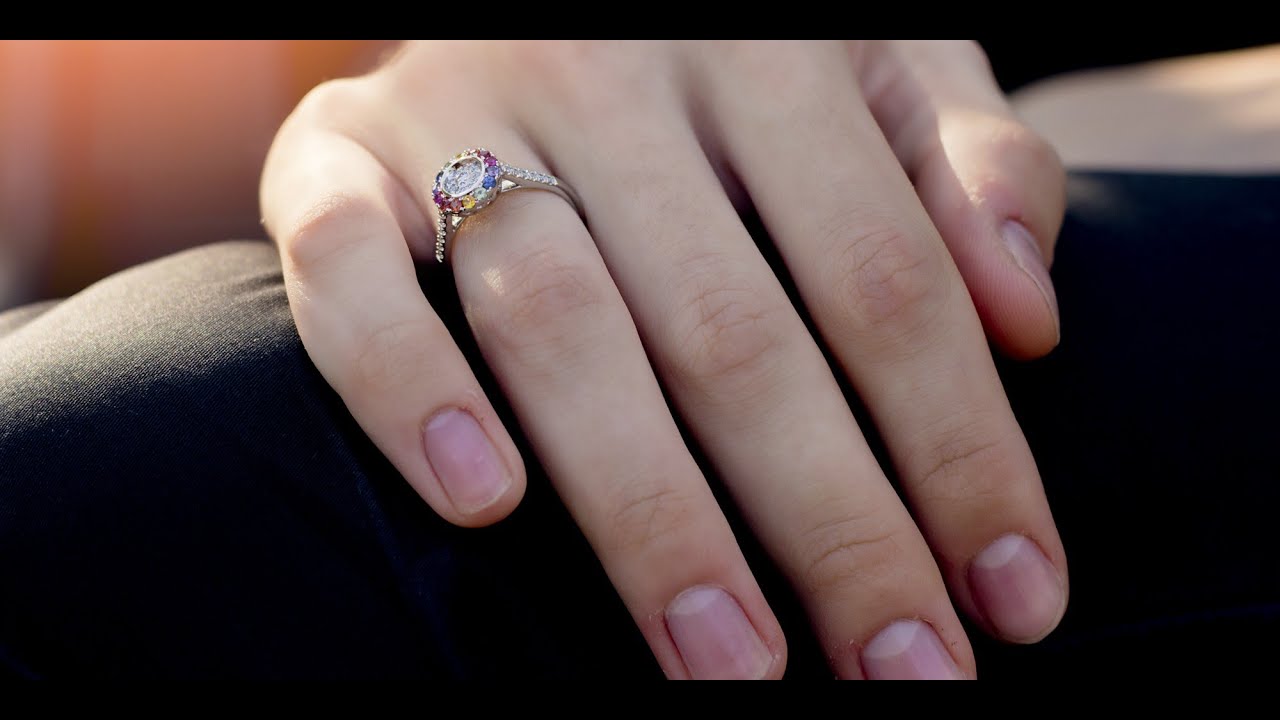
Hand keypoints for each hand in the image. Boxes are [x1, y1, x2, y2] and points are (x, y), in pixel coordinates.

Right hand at [260, 40, 1067, 678]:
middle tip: (901, 677)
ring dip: (650, 511)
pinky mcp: (332, 154)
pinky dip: (404, 386)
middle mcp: (610, 69)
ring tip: (729, 665)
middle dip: (830, 527)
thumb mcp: (877, 65)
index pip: (885, 274)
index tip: (1013, 598)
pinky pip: (344, 272)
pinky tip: (482, 506)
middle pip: (732, 329)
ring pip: (558, 322)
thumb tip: (1027, 319)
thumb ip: (969, 161)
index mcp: (767, 46)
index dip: (960, 448)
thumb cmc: (731, 66)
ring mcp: (458, 105)